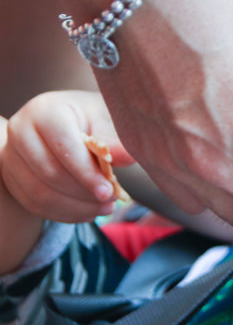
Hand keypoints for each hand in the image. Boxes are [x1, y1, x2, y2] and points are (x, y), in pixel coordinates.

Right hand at [2, 91, 133, 223]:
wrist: (65, 123)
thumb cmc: (89, 119)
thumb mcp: (105, 122)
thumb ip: (113, 141)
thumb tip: (128, 157)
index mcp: (45, 111)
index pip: (64, 147)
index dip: (87, 173)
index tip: (108, 191)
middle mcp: (20, 131)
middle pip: (49, 173)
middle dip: (83, 193)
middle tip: (110, 201)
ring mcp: (10, 155)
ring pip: (39, 193)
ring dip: (75, 207)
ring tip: (104, 208)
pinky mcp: (10, 176)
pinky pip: (33, 204)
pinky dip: (63, 213)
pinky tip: (87, 212)